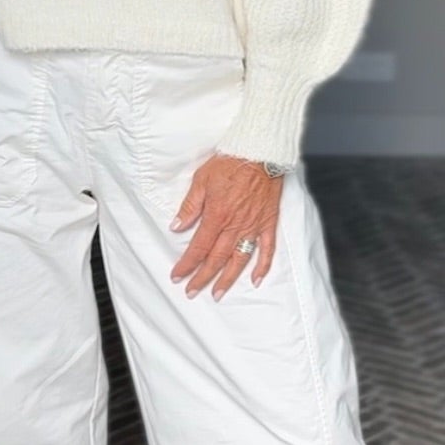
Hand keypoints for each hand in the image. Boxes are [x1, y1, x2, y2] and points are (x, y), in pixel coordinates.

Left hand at [169, 153, 282, 299]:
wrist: (260, 151)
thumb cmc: (230, 162)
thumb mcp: (201, 180)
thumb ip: (190, 206)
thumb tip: (176, 226)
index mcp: (217, 216)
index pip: (198, 248)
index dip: (187, 265)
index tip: (177, 277)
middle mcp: (235, 226)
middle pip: (216, 259)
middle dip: (202, 278)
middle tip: (192, 292)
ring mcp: (253, 226)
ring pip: (239, 259)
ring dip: (227, 279)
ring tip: (218, 293)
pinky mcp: (268, 223)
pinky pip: (267, 249)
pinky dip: (262, 266)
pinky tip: (255, 280)